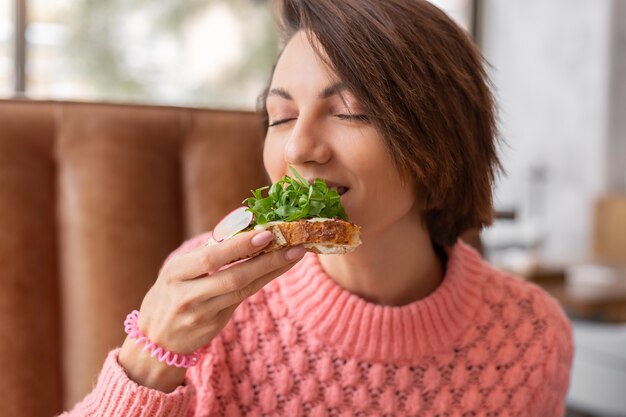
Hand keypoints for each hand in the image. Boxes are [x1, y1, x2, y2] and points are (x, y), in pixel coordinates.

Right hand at [118, 230, 304, 391]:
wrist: (156, 340)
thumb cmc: (171, 292)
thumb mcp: (177, 271)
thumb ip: (207, 253)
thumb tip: (245, 225)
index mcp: (175, 272)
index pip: (211, 258)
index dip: (239, 246)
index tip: (266, 233)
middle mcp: (187, 294)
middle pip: (232, 277)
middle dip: (265, 260)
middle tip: (292, 244)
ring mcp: (201, 314)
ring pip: (242, 290)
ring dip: (271, 270)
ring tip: (294, 254)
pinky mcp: (214, 326)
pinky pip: (243, 299)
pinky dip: (262, 281)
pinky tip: (279, 269)